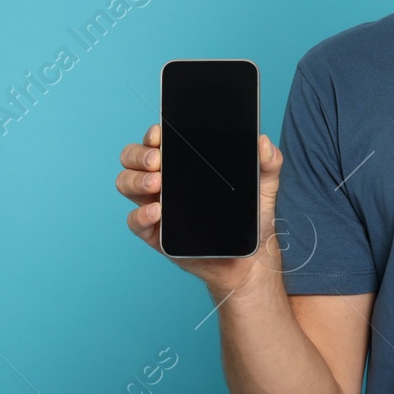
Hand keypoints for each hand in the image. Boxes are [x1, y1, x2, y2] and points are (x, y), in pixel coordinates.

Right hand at [116, 123, 286, 302]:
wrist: (250, 258)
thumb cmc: (251, 218)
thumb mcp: (264, 186)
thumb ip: (268, 162)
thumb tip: (264, 142)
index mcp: (183, 164)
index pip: (157, 141)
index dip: (152, 134)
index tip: (160, 134)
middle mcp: (164, 181)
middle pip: (132, 159)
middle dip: (138, 154)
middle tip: (157, 160)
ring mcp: (157, 206)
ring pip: (126, 184)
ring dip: (135, 180)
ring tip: (157, 183)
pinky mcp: (155, 234)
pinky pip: (134, 221)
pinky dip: (140, 214)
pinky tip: (157, 211)